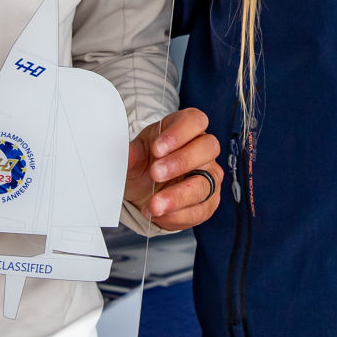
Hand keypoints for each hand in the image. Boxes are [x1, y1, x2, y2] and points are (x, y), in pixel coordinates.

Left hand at [125, 107, 221, 230]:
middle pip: (207, 148)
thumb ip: (131, 155)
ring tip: (154, 204)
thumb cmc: (144, 165)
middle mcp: (202, 149)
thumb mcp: (134, 157)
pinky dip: (179, 215)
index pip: (195, 121)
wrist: (143, 191)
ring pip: (206, 183)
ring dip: (178, 196)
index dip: (179, 133)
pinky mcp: (209, 201)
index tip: (157, 149)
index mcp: (185, 128)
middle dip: (181, 162)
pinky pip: (202, 209)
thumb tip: (127, 154)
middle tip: (156, 174)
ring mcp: (209, 175)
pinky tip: (161, 214)